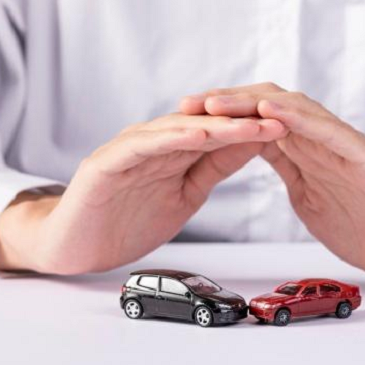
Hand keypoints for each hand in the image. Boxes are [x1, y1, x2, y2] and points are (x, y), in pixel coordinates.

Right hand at [0, 113, 285, 273]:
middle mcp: (154, 143)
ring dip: (215, 125)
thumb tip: (251, 145)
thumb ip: (213, 168)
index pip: (220, 136)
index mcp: (174, 152)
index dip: (254, 132)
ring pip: (177, 129)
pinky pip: (142, 146)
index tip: (289, 130)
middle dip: (243, 122)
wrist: (74, 246)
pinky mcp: (107, 162)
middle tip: (281, 118)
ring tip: (249, 123)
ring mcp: (130, 150)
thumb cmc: (126, 220)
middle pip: (204, 125)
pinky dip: (170, 138)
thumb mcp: (185, 195)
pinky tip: (198, 135)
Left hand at [180, 83, 364, 282]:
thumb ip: (287, 167)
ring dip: (254, 105)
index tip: (185, 116)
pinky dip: (300, 120)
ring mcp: (347, 147)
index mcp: (308, 151)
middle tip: (189, 104)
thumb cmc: (362, 226)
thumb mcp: (309, 195)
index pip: (260, 123)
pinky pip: (331, 133)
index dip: (223, 116)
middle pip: (272, 109)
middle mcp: (325, 141)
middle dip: (228, 104)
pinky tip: (272, 113)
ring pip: (298, 112)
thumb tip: (256, 148)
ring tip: (219, 103)